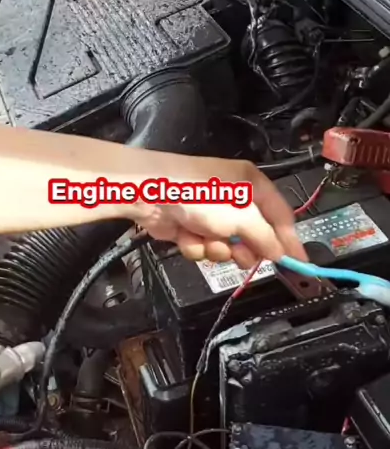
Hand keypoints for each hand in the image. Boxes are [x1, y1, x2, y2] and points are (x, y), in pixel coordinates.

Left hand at [133, 158, 306, 265]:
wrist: (149, 194)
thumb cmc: (197, 194)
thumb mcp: (241, 218)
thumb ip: (265, 238)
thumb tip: (280, 252)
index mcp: (252, 185)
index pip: (281, 216)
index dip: (289, 241)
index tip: (298, 263)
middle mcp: (234, 197)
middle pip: (253, 236)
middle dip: (243, 249)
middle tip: (239, 255)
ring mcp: (211, 213)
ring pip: (226, 247)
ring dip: (216, 249)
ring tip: (205, 238)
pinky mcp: (191, 226)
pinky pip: (204, 247)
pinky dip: (195, 246)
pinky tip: (187, 236)